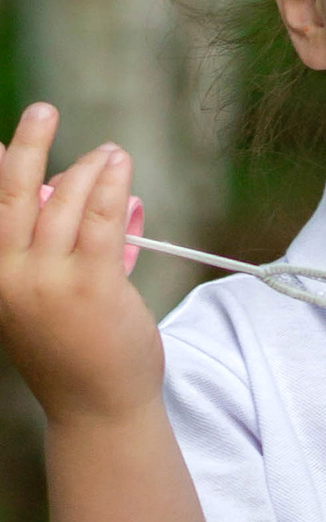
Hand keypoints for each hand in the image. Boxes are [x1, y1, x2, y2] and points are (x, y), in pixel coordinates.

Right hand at [0, 109, 160, 423]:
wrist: (98, 410)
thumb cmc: (73, 352)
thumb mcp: (43, 300)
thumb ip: (52, 249)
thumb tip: (75, 190)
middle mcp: (11, 275)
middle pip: (13, 191)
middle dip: (28, 144)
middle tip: (43, 111)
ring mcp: (49, 281)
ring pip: (65, 200)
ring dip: (89, 168)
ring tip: (110, 153)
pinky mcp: (92, 286)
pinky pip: (100, 220)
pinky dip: (109, 186)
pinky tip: (119, 164)